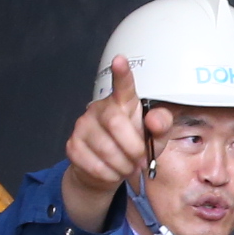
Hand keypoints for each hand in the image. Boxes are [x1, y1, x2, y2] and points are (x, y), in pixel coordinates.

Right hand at [61, 56, 170, 232]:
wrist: (107, 171)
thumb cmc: (132, 147)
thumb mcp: (154, 137)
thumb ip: (161, 126)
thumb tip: (154, 120)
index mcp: (123, 102)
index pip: (123, 85)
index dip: (122, 73)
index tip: (120, 60)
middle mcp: (100, 109)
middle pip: (116, 123)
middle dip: (133, 148)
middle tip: (140, 160)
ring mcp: (83, 126)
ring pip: (106, 148)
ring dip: (123, 165)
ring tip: (128, 167)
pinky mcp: (73, 145)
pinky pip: (94, 164)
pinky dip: (109, 174)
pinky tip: (113, 171)